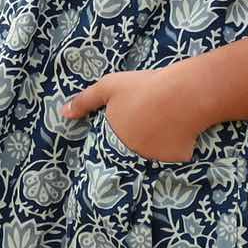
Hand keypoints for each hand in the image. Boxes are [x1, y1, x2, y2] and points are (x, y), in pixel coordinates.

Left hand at [58, 66, 205, 162]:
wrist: (184, 95)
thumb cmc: (145, 87)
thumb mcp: (109, 86)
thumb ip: (85, 101)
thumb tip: (63, 113)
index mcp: (114, 136)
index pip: (110, 144)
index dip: (120, 134)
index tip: (130, 126)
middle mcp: (132, 152)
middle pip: (131, 150)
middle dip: (139, 139)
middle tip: (151, 122)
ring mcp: (154, 158)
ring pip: (152, 155)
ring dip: (155, 147)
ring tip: (166, 126)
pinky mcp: (175, 161)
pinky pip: (173, 158)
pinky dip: (175, 151)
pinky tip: (181, 135)